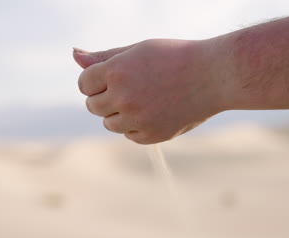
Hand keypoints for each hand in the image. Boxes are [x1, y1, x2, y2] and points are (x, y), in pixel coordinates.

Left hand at [73, 39, 226, 143]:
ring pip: (109, 123)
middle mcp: (123, 96)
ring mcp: (137, 119)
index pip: (84, 83)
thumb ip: (103, 57)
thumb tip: (74, 56)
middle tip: (131, 87)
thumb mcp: (137, 50)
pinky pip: (129, 135)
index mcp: (116, 71)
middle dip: (105, 97)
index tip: (113, 77)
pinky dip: (136, 127)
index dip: (96, 80)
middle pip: (93, 106)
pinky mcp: (152, 135)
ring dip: (119, 114)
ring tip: (144, 99)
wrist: (214, 75)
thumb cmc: (175, 57)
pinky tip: (155, 112)